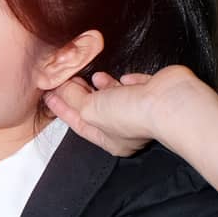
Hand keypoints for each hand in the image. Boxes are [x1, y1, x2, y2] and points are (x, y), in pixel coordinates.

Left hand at [42, 65, 208, 156]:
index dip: (62, 108)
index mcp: (110, 140)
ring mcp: (143, 109)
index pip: (78, 122)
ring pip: (118, 97)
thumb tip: (62, 86)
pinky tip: (122, 76)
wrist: (168, 102)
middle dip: (82, 95)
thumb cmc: (131, 114)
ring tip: (93, 76)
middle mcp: (127, 127)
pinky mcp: (156, 92)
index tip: (48, 94)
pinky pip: (137, 86)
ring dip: (104, 86)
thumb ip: (73, 98)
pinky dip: (127, 81)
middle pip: (98, 109)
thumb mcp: (89, 110)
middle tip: (66, 79)